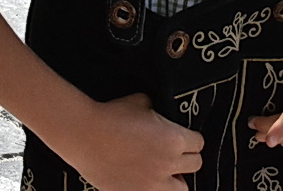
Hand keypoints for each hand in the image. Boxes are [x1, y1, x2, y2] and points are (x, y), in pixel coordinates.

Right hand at [52, 93, 202, 190]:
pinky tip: (146, 179)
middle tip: (174, 154)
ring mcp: (152, 184)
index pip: (199, 143)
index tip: (185, 139)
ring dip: (175, 179)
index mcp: (173, 139)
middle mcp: (167, 163)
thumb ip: (158, 109)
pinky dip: (155, 188)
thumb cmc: (109, 117)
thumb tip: (160, 113)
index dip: (191, 139)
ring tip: (163, 171)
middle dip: (186, 158)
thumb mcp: (141, 101)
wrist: (83, 135)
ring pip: (181, 188)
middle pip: (195, 165)